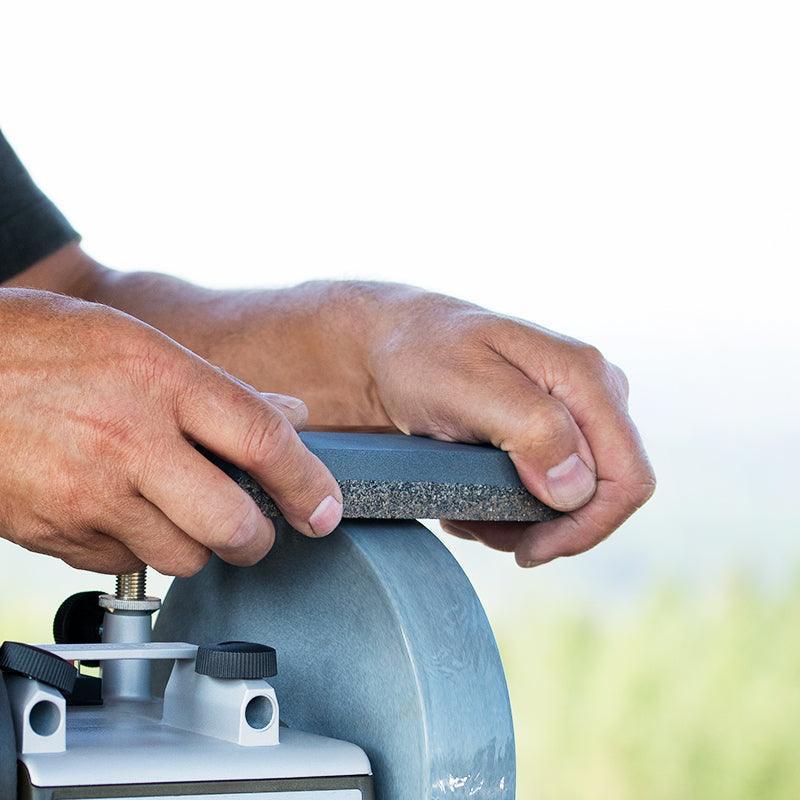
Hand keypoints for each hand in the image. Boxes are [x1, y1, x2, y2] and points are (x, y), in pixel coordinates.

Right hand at [0, 289, 341, 575]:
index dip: (308, 484)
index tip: (324, 509)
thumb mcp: (140, 344)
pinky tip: (123, 512)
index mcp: (161, 381)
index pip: (263, 442)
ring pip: (183, 558)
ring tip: (179, 510)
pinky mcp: (54, 533)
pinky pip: (125, 565)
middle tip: (256, 527)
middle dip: (258, 537)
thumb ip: (220, 389)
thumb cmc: (44, 348)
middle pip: (232, 524)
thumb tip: (288, 416)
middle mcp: (129, 441)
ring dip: (197, 544)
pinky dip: (138, 549)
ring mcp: (88, 493)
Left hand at [366, 290, 654, 566]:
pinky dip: (509, 510)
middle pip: (600, 496)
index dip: (587, 528)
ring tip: (462, 513)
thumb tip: (576, 488)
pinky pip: (548, 491)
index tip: (527, 550)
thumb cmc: (420, 357)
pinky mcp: (547, 435)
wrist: (388, 347)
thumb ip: (532, 429)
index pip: (627, 478)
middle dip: (543, 528)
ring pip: (573, 501)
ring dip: (519, 523)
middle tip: (476, 528)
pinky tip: (466, 501)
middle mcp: (591, 396)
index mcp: (585, 377)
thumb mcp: (466, 386)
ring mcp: (572, 415)